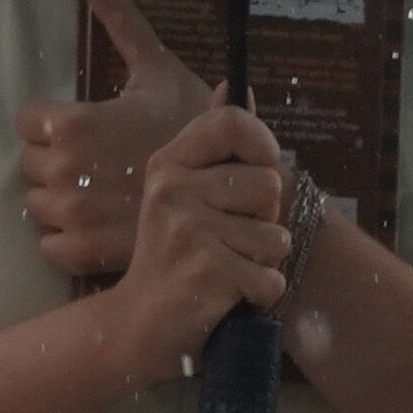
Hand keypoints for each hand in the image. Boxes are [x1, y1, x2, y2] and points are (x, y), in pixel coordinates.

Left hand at [24, 0, 219, 284]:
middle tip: (102, 162)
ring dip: (64, 200)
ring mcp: (71, 214)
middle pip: (31, 164)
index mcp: (71, 121)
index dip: (55, 124)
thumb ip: (117, 16)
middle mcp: (61, 168)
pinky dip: (69, 239)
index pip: (27, 122)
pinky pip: (49, 245)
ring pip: (38, 205)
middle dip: (59, 161)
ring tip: (103, 192)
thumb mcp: (157, 67)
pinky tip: (102, 223)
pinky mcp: (82, 252)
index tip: (88, 131)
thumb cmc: (193, 126)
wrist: (234, 194)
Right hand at [109, 98, 292, 363]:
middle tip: (227, 240)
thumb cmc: (170, 259)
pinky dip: (260, 295)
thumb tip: (234, 87)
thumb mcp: (181, 193)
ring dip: (262, 262)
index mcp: (168, 164)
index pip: (231, 123)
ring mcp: (188, 230)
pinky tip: (226, 296)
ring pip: (275, 237)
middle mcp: (173, 190)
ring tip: (225, 270)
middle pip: (269, 184)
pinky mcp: (207, 271)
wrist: (137, 325)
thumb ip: (212, 146)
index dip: (261, 144)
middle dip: (264, 221)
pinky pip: (270, 278)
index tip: (260, 169)